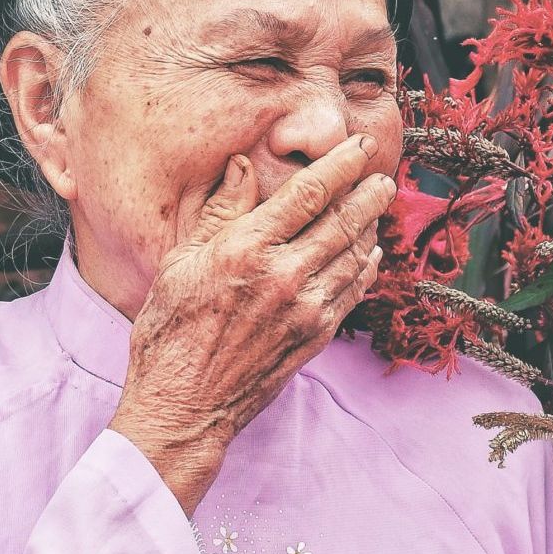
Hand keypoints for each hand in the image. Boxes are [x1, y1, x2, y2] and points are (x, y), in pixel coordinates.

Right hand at [110, 136, 394, 513]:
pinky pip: (351, 291)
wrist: (184, 405)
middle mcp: (283, 276)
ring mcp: (305, 309)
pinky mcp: (315, 337)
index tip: (358, 147)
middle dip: (367, 194)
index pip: (307, 194)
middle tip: (382, 175)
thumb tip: (243, 165)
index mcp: (246, 250)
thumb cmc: (170, 332)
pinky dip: (365, 268)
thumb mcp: (180, 262)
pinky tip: (369, 255)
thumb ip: (220, 211)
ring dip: (371, 227)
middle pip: (342, 222)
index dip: (340, 166)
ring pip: (353, 255)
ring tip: (378, 207)